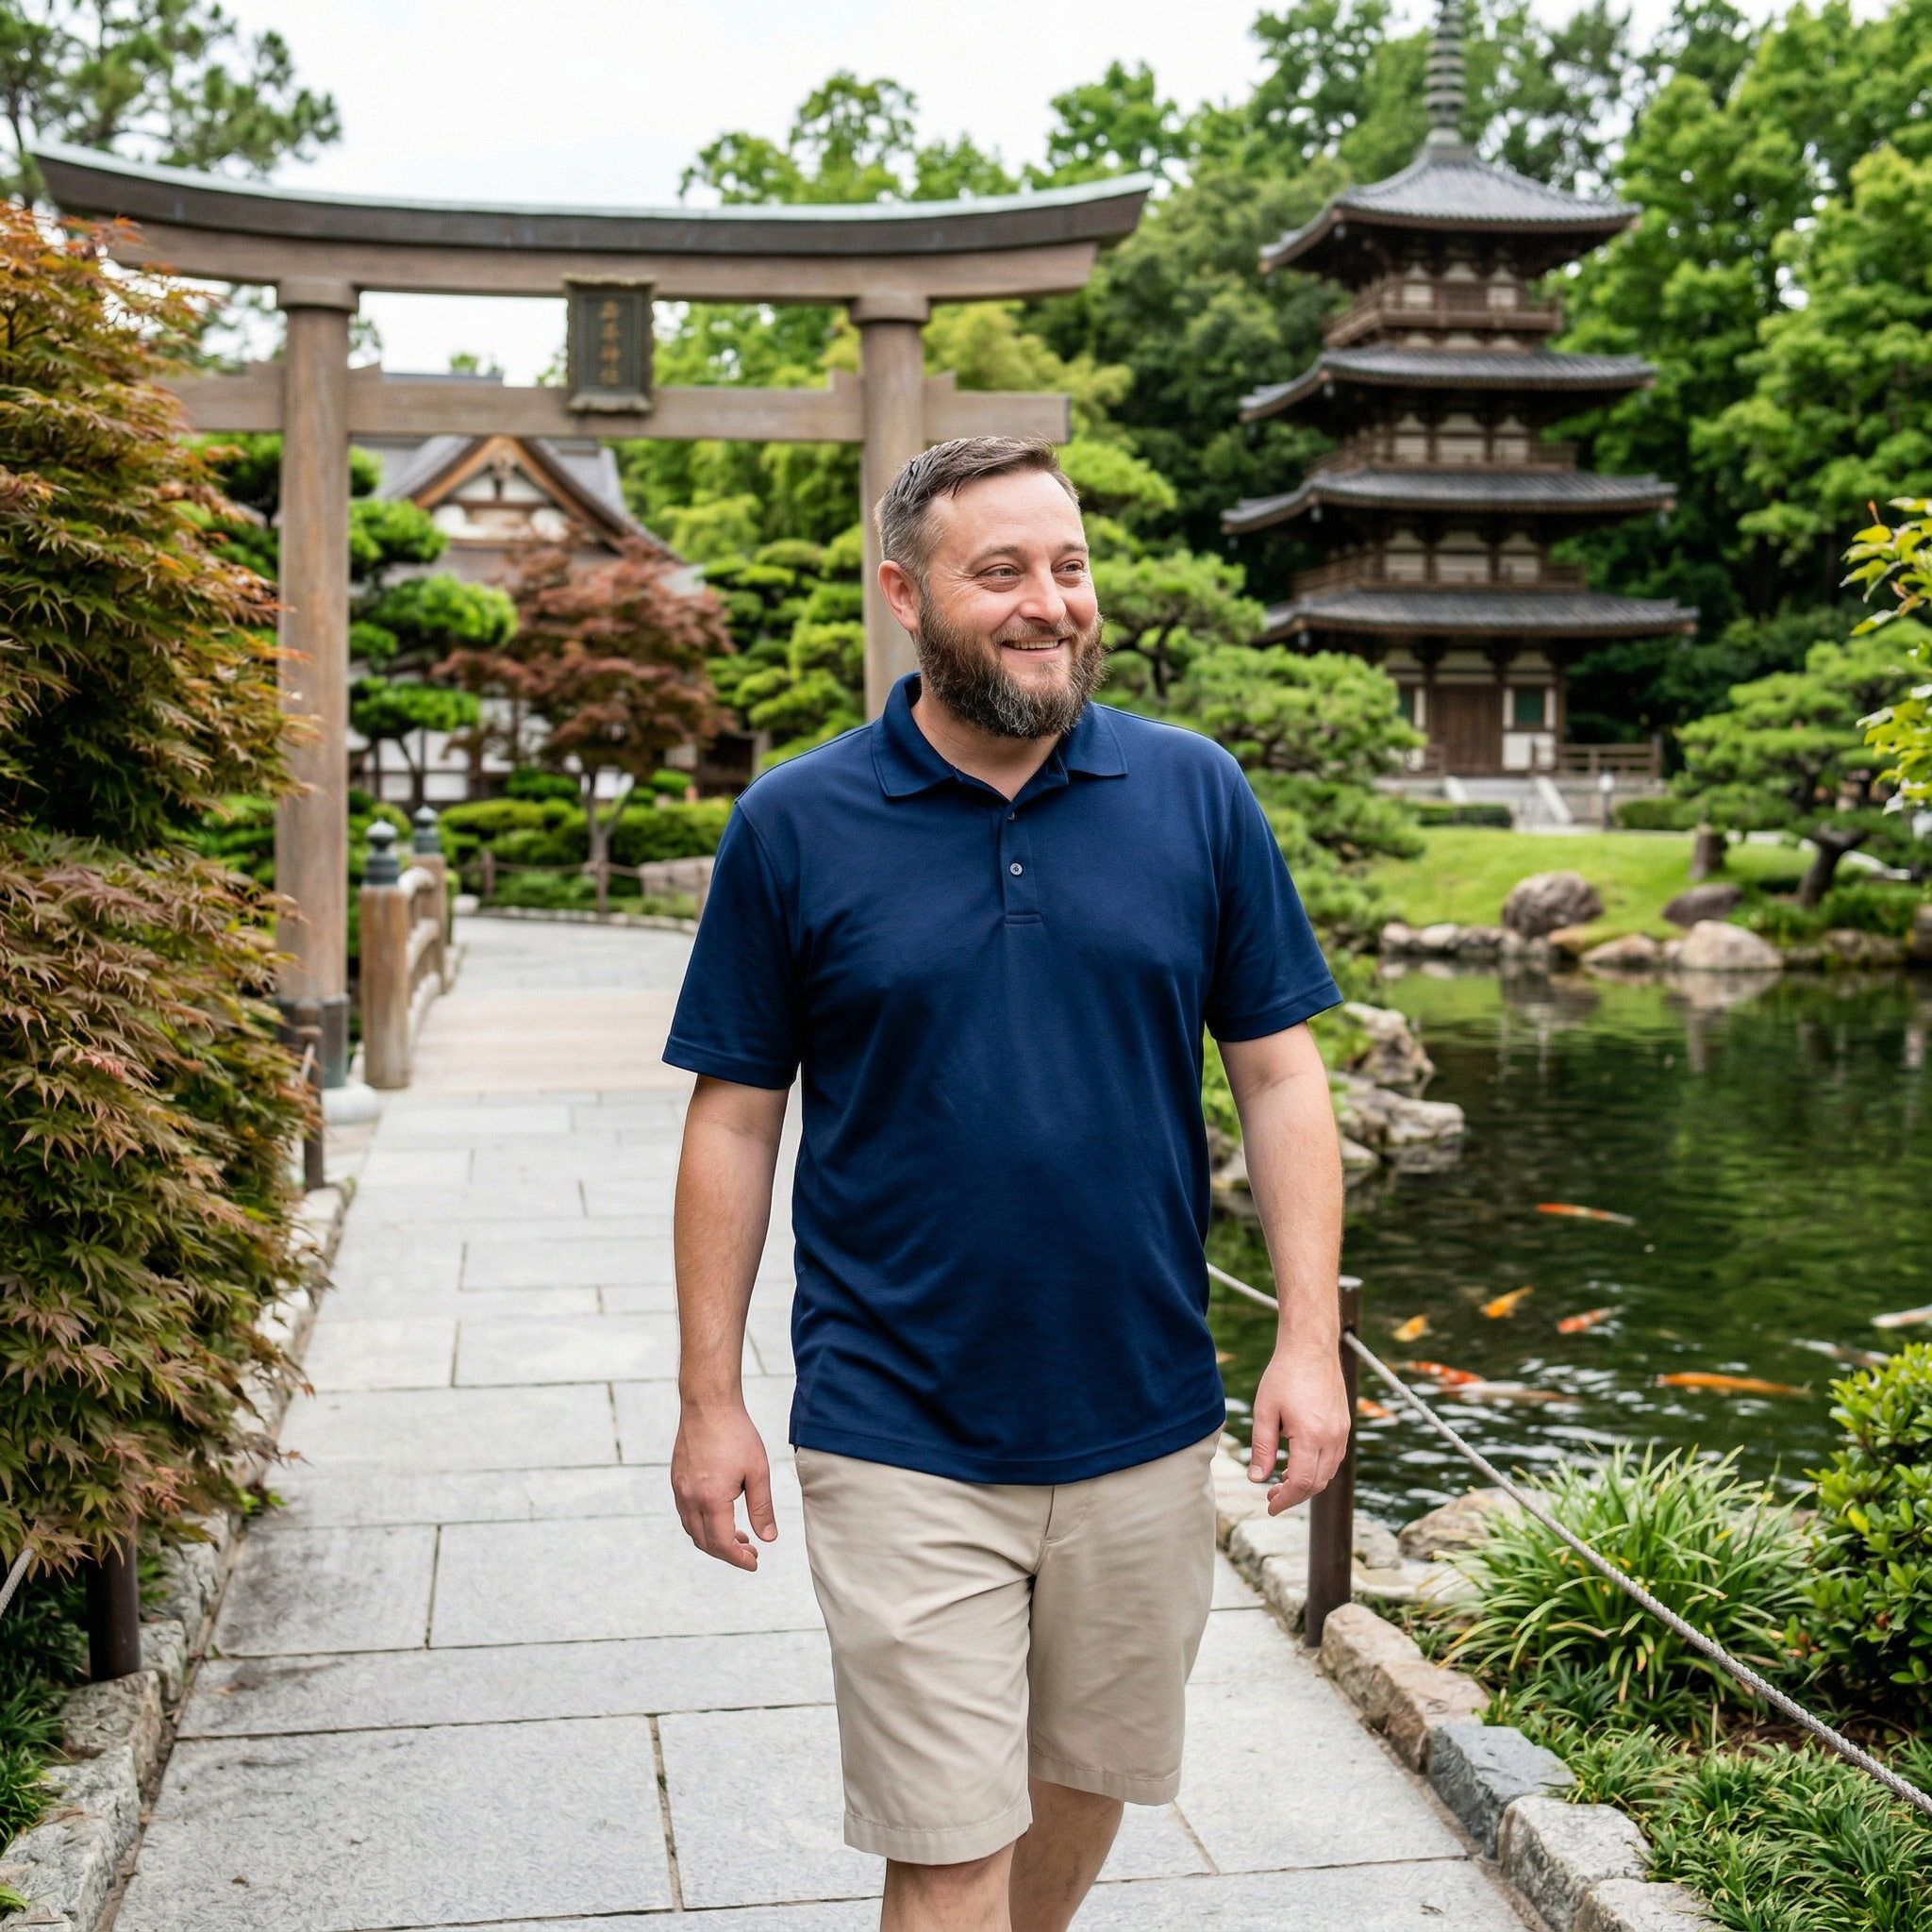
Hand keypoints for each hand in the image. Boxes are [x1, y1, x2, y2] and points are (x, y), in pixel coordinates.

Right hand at [672, 1397, 777, 1569]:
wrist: (708, 1404)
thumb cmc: (736, 1434)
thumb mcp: (758, 1471)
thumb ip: (762, 1508)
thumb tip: (768, 1538)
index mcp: (711, 1499)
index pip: (721, 1544)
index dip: (738, 1558)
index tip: (754, 1563)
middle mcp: (689, 1498)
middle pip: (704, 1542)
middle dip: (727, 1552)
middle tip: (750, 1551)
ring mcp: (679, 1489)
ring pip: (692, 1529)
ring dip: (713, 1539)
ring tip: (738, 1536)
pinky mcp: (676, 1479)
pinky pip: (686, 1513)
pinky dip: (702, 1524)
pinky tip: (720, 1515)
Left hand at [1248, 1342, 1349, 1514]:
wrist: (1311, 1347)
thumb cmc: (1284, 1375)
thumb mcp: (1265, 1411)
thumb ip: (1262, 1447)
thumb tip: (1256, 1479)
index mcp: (1311, 1435)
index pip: (1302, 1482)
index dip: (1285, 1499)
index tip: (1269, 1506)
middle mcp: (1332, 1437)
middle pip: (1318, 1482)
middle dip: (1294, 1495)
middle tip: (1271, 1495)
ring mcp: (1342, 1431)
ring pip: (1329, 1472)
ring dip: (1307, 1483)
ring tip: (1281, 1481)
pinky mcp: (1344, 1424)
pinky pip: (1334, 1457)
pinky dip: (1318, 1468)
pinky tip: (1299, 1463)